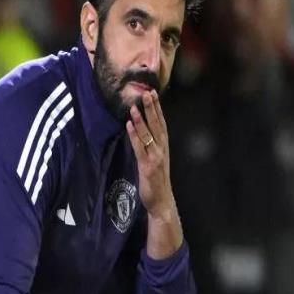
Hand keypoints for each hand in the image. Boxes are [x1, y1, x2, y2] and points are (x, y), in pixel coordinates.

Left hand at [126, 90, 182, 258]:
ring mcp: (155, 157)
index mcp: (164, 146)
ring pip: (148, 134)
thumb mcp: (156, 159)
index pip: (161, 123)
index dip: (157, 108)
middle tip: (147, 93)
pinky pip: (140, 148)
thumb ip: (150, 144)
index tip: (153, 93)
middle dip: (151, 108)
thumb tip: (141, 129)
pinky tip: (129, 126)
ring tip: (134, 106)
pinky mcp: (147, 166)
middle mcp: (162, 149)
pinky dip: (134, 136)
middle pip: (157, 124)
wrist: (161, 200)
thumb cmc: (157, 180)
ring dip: (141, 120)